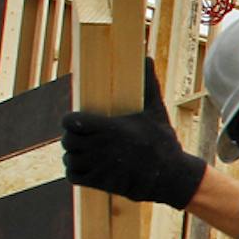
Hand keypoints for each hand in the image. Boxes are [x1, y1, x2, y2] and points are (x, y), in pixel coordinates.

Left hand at [62, 73, 205, 207]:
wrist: (170, 176)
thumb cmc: (162, 142)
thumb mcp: (156, 111)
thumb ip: (148, 84)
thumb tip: (147, 57)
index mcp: (109, 127)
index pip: (72, 122)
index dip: (70, 120)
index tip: (76, 120)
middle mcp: (100, 146)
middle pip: (68, 140)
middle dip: (71, 137)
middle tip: (79, 136)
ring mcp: (99, 166)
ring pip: (69, 158)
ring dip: (72, 155)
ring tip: (80, 151)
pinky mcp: (100, 182)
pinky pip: (74, 176)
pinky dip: (74, 171)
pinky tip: (83, 166)